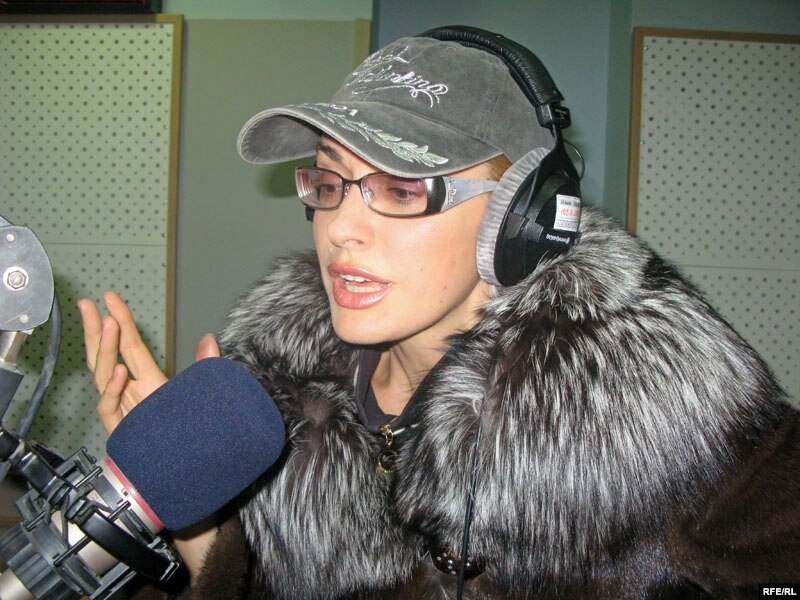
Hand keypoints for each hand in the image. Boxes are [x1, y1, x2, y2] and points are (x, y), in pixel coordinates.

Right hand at [78, 291, 219, 432]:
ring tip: (107, 324)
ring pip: (104, 375)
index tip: (110, 298)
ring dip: (105, 349)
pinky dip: (114, 389)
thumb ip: (206, 366)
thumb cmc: (185, 435)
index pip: (130, 345)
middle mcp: (131, 391)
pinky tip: (119, 372)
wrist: (177, 475)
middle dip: (97, 328)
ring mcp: (121, 409)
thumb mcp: (201, 394)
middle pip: (108, 354)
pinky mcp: (119, 429)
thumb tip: (209, 337)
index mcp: (148, 380)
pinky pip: (111, 407)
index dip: (120, 320)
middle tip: (90, 305)